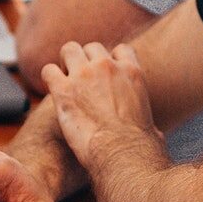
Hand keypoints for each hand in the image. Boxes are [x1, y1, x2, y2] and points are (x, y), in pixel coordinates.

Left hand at [41, 42, 160, 169]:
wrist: (122, 154)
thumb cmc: (139, 147)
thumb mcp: (151, 125)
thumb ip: (147, 119)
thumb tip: (153, 134)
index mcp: (132, 72)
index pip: (121, 49)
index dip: (111, 59)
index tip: (105, 74)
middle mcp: (107, 67)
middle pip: (91, 47)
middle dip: (85, 60)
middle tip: (81, 80)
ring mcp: (84, 75)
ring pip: (69, 50)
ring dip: (66, 63)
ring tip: (66, 81)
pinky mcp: (63, 89)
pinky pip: (48, 71)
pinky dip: (49, 78)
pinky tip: (53, 90)